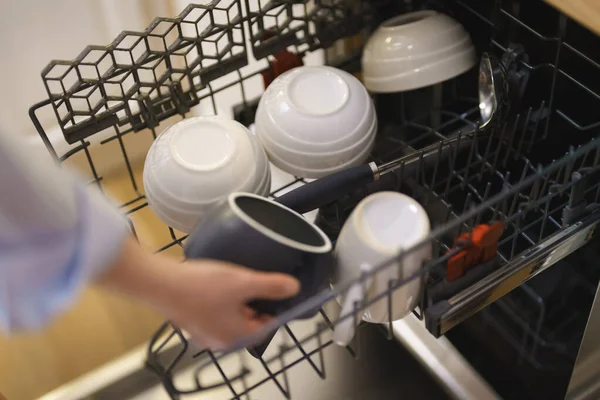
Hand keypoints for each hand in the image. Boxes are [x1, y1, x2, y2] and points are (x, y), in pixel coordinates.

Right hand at [98, 238, 299, 348]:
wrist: (159, 283)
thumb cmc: (202, 286)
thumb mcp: (244, 282)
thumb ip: (271, 286)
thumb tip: (295, 288)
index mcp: (236, 336)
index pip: (266, 326)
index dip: (274, 307)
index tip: (274, 288)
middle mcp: (219, 340)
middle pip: (248, 322)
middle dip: (254, 302)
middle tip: (253, 280)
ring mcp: (202, 332)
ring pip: (230, 316)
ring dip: (236, 300)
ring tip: (234, 278)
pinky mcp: (189, 321)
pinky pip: (213, 312)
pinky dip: (219, 300)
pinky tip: (214, 282)